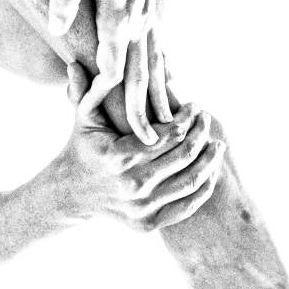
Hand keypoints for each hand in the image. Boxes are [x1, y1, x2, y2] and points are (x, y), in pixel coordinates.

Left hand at [49, 0, 170, 142]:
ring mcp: (152, 19)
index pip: (110, 70)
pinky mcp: (155, 10)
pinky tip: (172, 83)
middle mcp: (139, 25)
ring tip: (171, 126)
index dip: (100, 97)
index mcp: (119, 19)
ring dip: (162, 98)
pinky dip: (167, 73)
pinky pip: (162, 51)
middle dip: (142, 114)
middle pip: (141, 78)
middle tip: (149, 147)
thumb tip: (55, 28)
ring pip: (158, 67)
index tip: (92, 121)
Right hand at [57, 63, 224, 231]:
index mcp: (120, 155)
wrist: (71, 192)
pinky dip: (204, 188)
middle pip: (185, 155)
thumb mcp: (82, 116)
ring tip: (217, 143)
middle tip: (208, 119)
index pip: (169, 134)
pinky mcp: (148, 224)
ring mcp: (142, 207)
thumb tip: (77, 63)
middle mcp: (133, 184)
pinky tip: (210, 170)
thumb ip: (86, 90)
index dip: (188, 117)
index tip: (195, 105)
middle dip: (202, 133)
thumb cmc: (82, 146)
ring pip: (191, 180)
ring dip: (210, 160)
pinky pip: (187, 206)